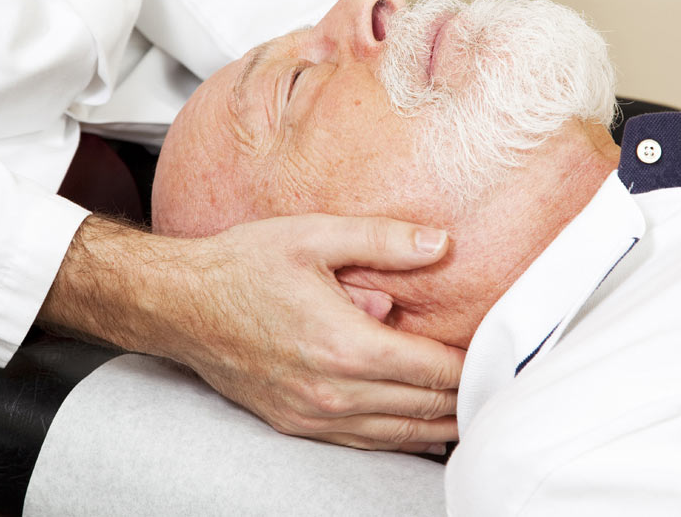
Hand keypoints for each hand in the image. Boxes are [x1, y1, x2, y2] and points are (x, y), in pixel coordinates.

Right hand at [42, 213, 463, 452]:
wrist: (180, 305)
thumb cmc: (243, 266)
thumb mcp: (314, 236)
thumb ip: (384, 240)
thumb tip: (441, 244)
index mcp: (345, 346)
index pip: (435, 371)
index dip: (475, 365)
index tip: (500, 354)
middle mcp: (333, 392)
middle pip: (424, 408)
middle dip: (467, 398)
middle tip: (500, 384)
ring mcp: (313, 416)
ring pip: (399, 434)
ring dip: (440, 425)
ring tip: (474, 412)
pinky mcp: (297, 424)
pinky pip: (364, 443)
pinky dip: (401, 438)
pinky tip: (420, 429)